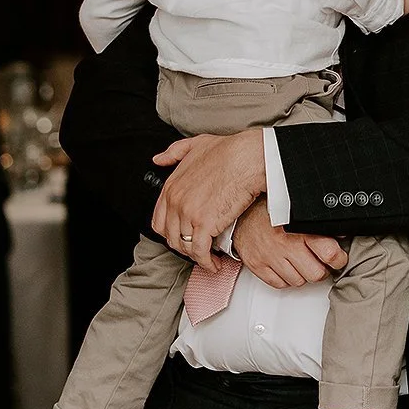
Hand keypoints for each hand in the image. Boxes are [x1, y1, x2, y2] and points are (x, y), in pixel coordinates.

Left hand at [153, 130, 267, 268]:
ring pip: (184, 246)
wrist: (249, 158)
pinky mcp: (205, 225)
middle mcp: (176, 202)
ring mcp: (188, 214)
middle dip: (183, 245)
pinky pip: (200, 252)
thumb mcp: (196, 144)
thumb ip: (174, 152)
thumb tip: (159, 159)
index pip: (159, 220)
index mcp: (172, 186)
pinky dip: (207, 263)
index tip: (183, 235)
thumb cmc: (230, 151)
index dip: (171, 232)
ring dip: (196, 256)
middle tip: (196, 247)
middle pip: (171, 236)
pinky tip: (215, 264)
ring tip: (208, 257)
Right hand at [229, 202, 347, 288]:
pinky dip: (286, 279)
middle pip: (316, 274)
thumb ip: (320, 224)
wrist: (243, 212)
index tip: (338, 258)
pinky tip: (287, 267)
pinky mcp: (258, 265)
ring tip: (301, 263)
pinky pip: (280, 285)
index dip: (338, 259)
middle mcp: (286, 244)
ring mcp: (271, 256)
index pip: (330, 253)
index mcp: (300, 229)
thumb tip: (342, 234)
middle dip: (321, 270)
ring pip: (299, 282)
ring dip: (303, 275)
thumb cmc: (273, 211)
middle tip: (320, 263)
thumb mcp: (300, 212)